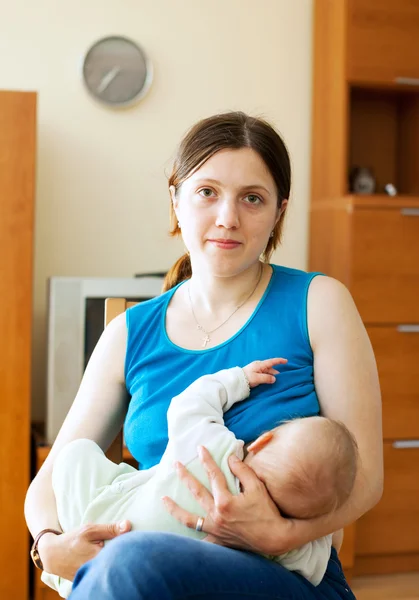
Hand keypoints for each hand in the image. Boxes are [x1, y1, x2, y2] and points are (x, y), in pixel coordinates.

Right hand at [38, 520, 130, 580]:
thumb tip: (128, 525)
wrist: (52, 555)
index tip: (133, 540)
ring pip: (110, 569)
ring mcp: (91, 577)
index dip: (128, 545)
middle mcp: (96, 570)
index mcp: (98, 557)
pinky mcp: (88, 581)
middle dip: (122, 555)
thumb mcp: (89, 530)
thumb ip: (110, 528)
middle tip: (122, 546)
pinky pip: (102, 575)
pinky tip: (105, 562)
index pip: (122, 552)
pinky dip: (105, 568)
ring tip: (112, 554)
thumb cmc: (72, 540)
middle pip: (117, 562)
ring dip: (114, 562)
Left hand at [162, 446, 292, 554]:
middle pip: (196, 492)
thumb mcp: (257, 487)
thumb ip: (242, 471)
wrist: (274, 538)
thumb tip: (230, 457)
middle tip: (176, 464)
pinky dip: (187, 538)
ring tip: (163, 499)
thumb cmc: (267, 511)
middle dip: (185, 476)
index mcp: (225, 501)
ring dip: (174, 508)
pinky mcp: (217, 542)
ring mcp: (215, 530)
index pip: (213, 476)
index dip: (206, 460)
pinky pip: (199, 540)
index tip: (200, 448)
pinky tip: (176, 535)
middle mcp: (216, 515)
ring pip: (189, 519)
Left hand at [243, 357, 286, 387]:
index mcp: (260, 365)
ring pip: (267, 372)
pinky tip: (269, 381)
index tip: (286, 361)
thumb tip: (274, 379)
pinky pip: (264, 374)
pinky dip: (268, 377)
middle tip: (281, 379)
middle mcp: (259, 366)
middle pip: (270, 368)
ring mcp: (257, 369)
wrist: (236, 380)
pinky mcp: (255, 373)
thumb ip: (267, 378)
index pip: (272, 362)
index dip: (279, 361)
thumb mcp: (257, 378)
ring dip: (271, 376)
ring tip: (276, 382)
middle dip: (276, 373)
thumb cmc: (247, 378)